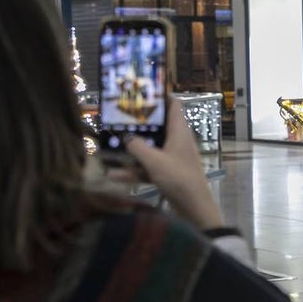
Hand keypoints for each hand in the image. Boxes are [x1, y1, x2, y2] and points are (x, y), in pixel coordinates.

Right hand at [123, 98, 223, 230]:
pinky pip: (148, 167)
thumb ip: (137, 146)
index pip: (173, 105)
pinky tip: (113, 175)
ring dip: (131, 150)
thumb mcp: (153, 161)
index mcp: (179, 132)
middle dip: (138, 124)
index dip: (160, 96)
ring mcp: (173, 158)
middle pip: (157, 126)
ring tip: (108, 147)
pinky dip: (134, 170)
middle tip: (117, 118)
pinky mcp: (168, 174)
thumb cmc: (178, 178)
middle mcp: (177, 141)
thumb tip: (125, 137)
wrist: (194, 208)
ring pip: (150, 149)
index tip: (141, 93)